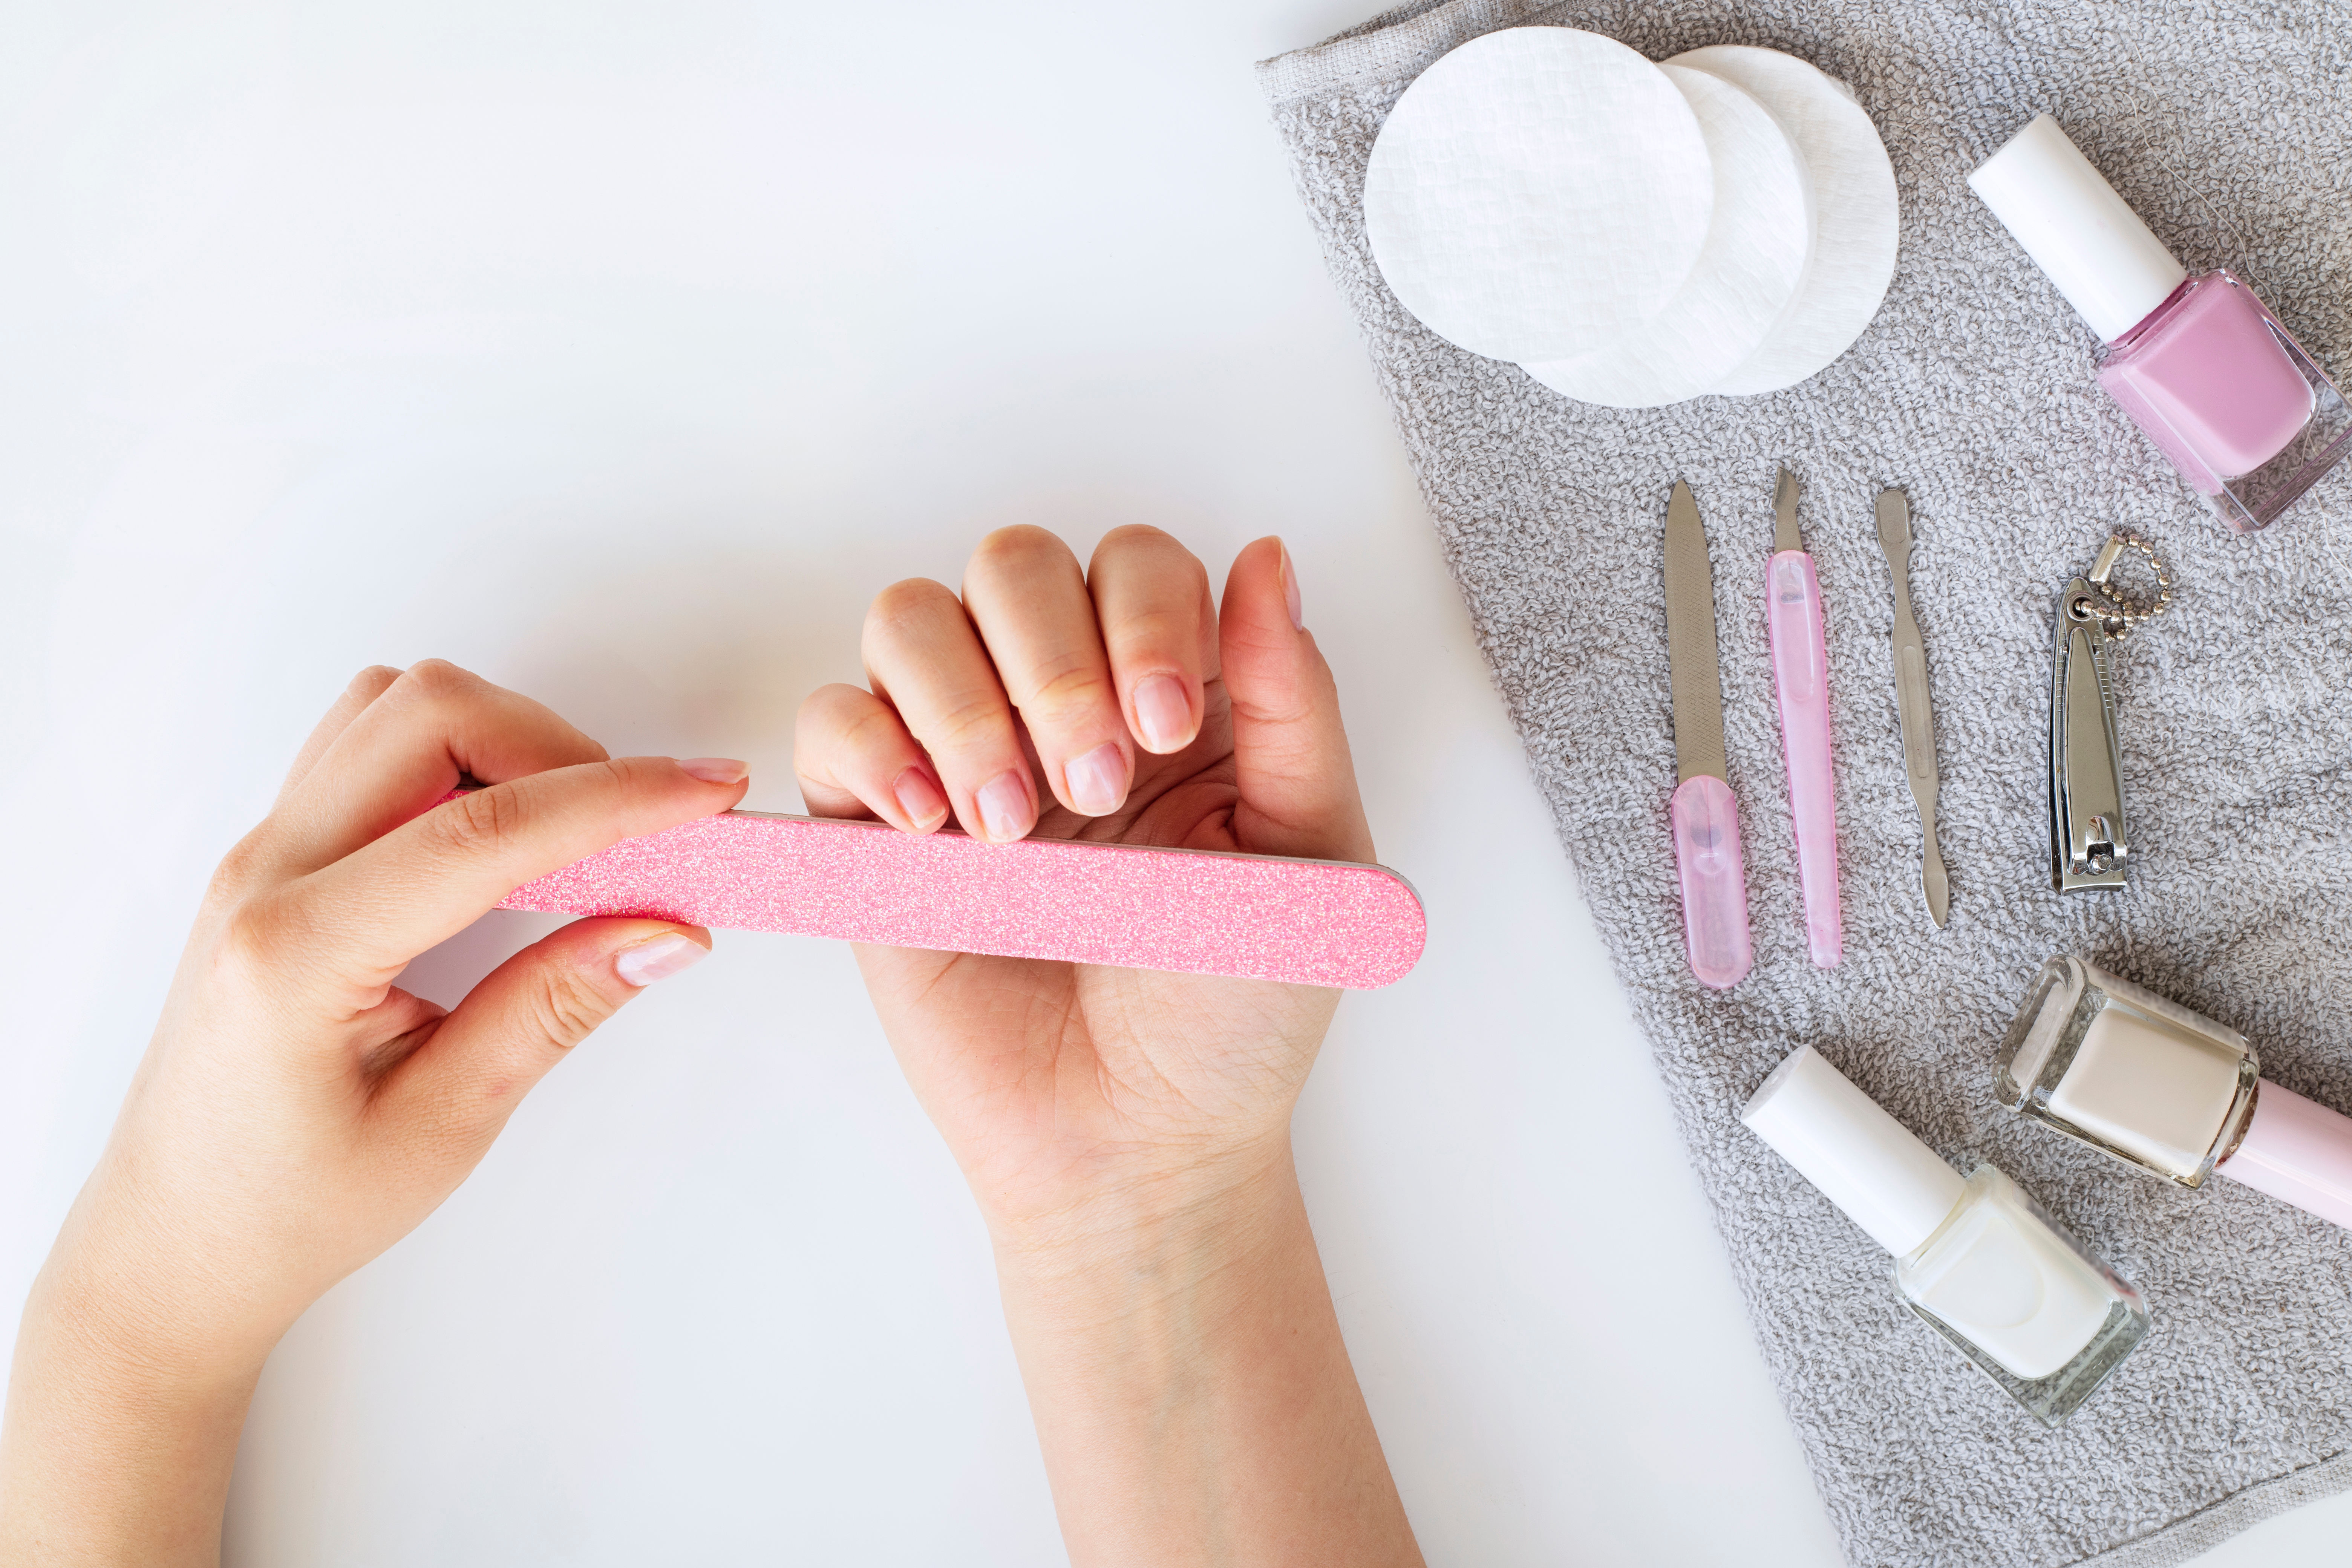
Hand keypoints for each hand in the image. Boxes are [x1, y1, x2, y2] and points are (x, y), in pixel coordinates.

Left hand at [0, 660, 746, 1565]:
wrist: (172, 1244)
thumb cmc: (288, 1207)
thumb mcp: (443, 1125)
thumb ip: (554, 1009)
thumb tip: (667, 930)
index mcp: (295, 954)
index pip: (483, 830)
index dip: (615, 798)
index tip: (708, 788)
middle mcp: (262, 877)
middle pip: (427, 712)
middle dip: (558, 745)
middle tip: (640, 826)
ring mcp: (259, 854)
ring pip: (394, 707)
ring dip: (503, 741)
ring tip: (572, 834)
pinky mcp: (273, 855)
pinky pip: (368, 744)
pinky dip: (458, 758)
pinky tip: (504, 839)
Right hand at [795, 526, 1371, 1228]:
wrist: (1142, 1139)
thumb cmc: (1234, 1008)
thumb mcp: (1308, 852)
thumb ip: (1293, 702)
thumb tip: (1268, 558)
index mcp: (1170, 691)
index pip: (1133, 562)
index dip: (1143, 612)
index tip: (1168, 725)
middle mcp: (1060, 701)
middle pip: (1013, 562)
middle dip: (1051, 659)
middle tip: (1094, 785)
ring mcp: (959, 755)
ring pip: (911, 616)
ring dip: (962, 703)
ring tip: (1014, 825)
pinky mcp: (874, 827)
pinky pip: (826, 720)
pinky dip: (869, 748)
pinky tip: (934, 829)